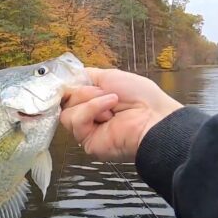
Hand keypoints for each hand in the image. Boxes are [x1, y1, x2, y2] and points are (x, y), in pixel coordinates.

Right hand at [61, 68, 182, 161]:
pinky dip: (92, 110)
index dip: (69, 85)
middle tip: (104, 92)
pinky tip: (109, 112)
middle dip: (84, 92)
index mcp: (92, 99)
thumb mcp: (110, 76)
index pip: (67, 91)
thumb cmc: (140, 97)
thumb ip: (86, 76)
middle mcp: (87, 114)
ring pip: (67, 111)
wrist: (153, 118)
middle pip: (65, 100)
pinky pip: (76, 120)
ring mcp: (86, 129)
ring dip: (90, 102)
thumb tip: (66, 79)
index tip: (74, 80)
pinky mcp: (86, 141)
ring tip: (111, 104)